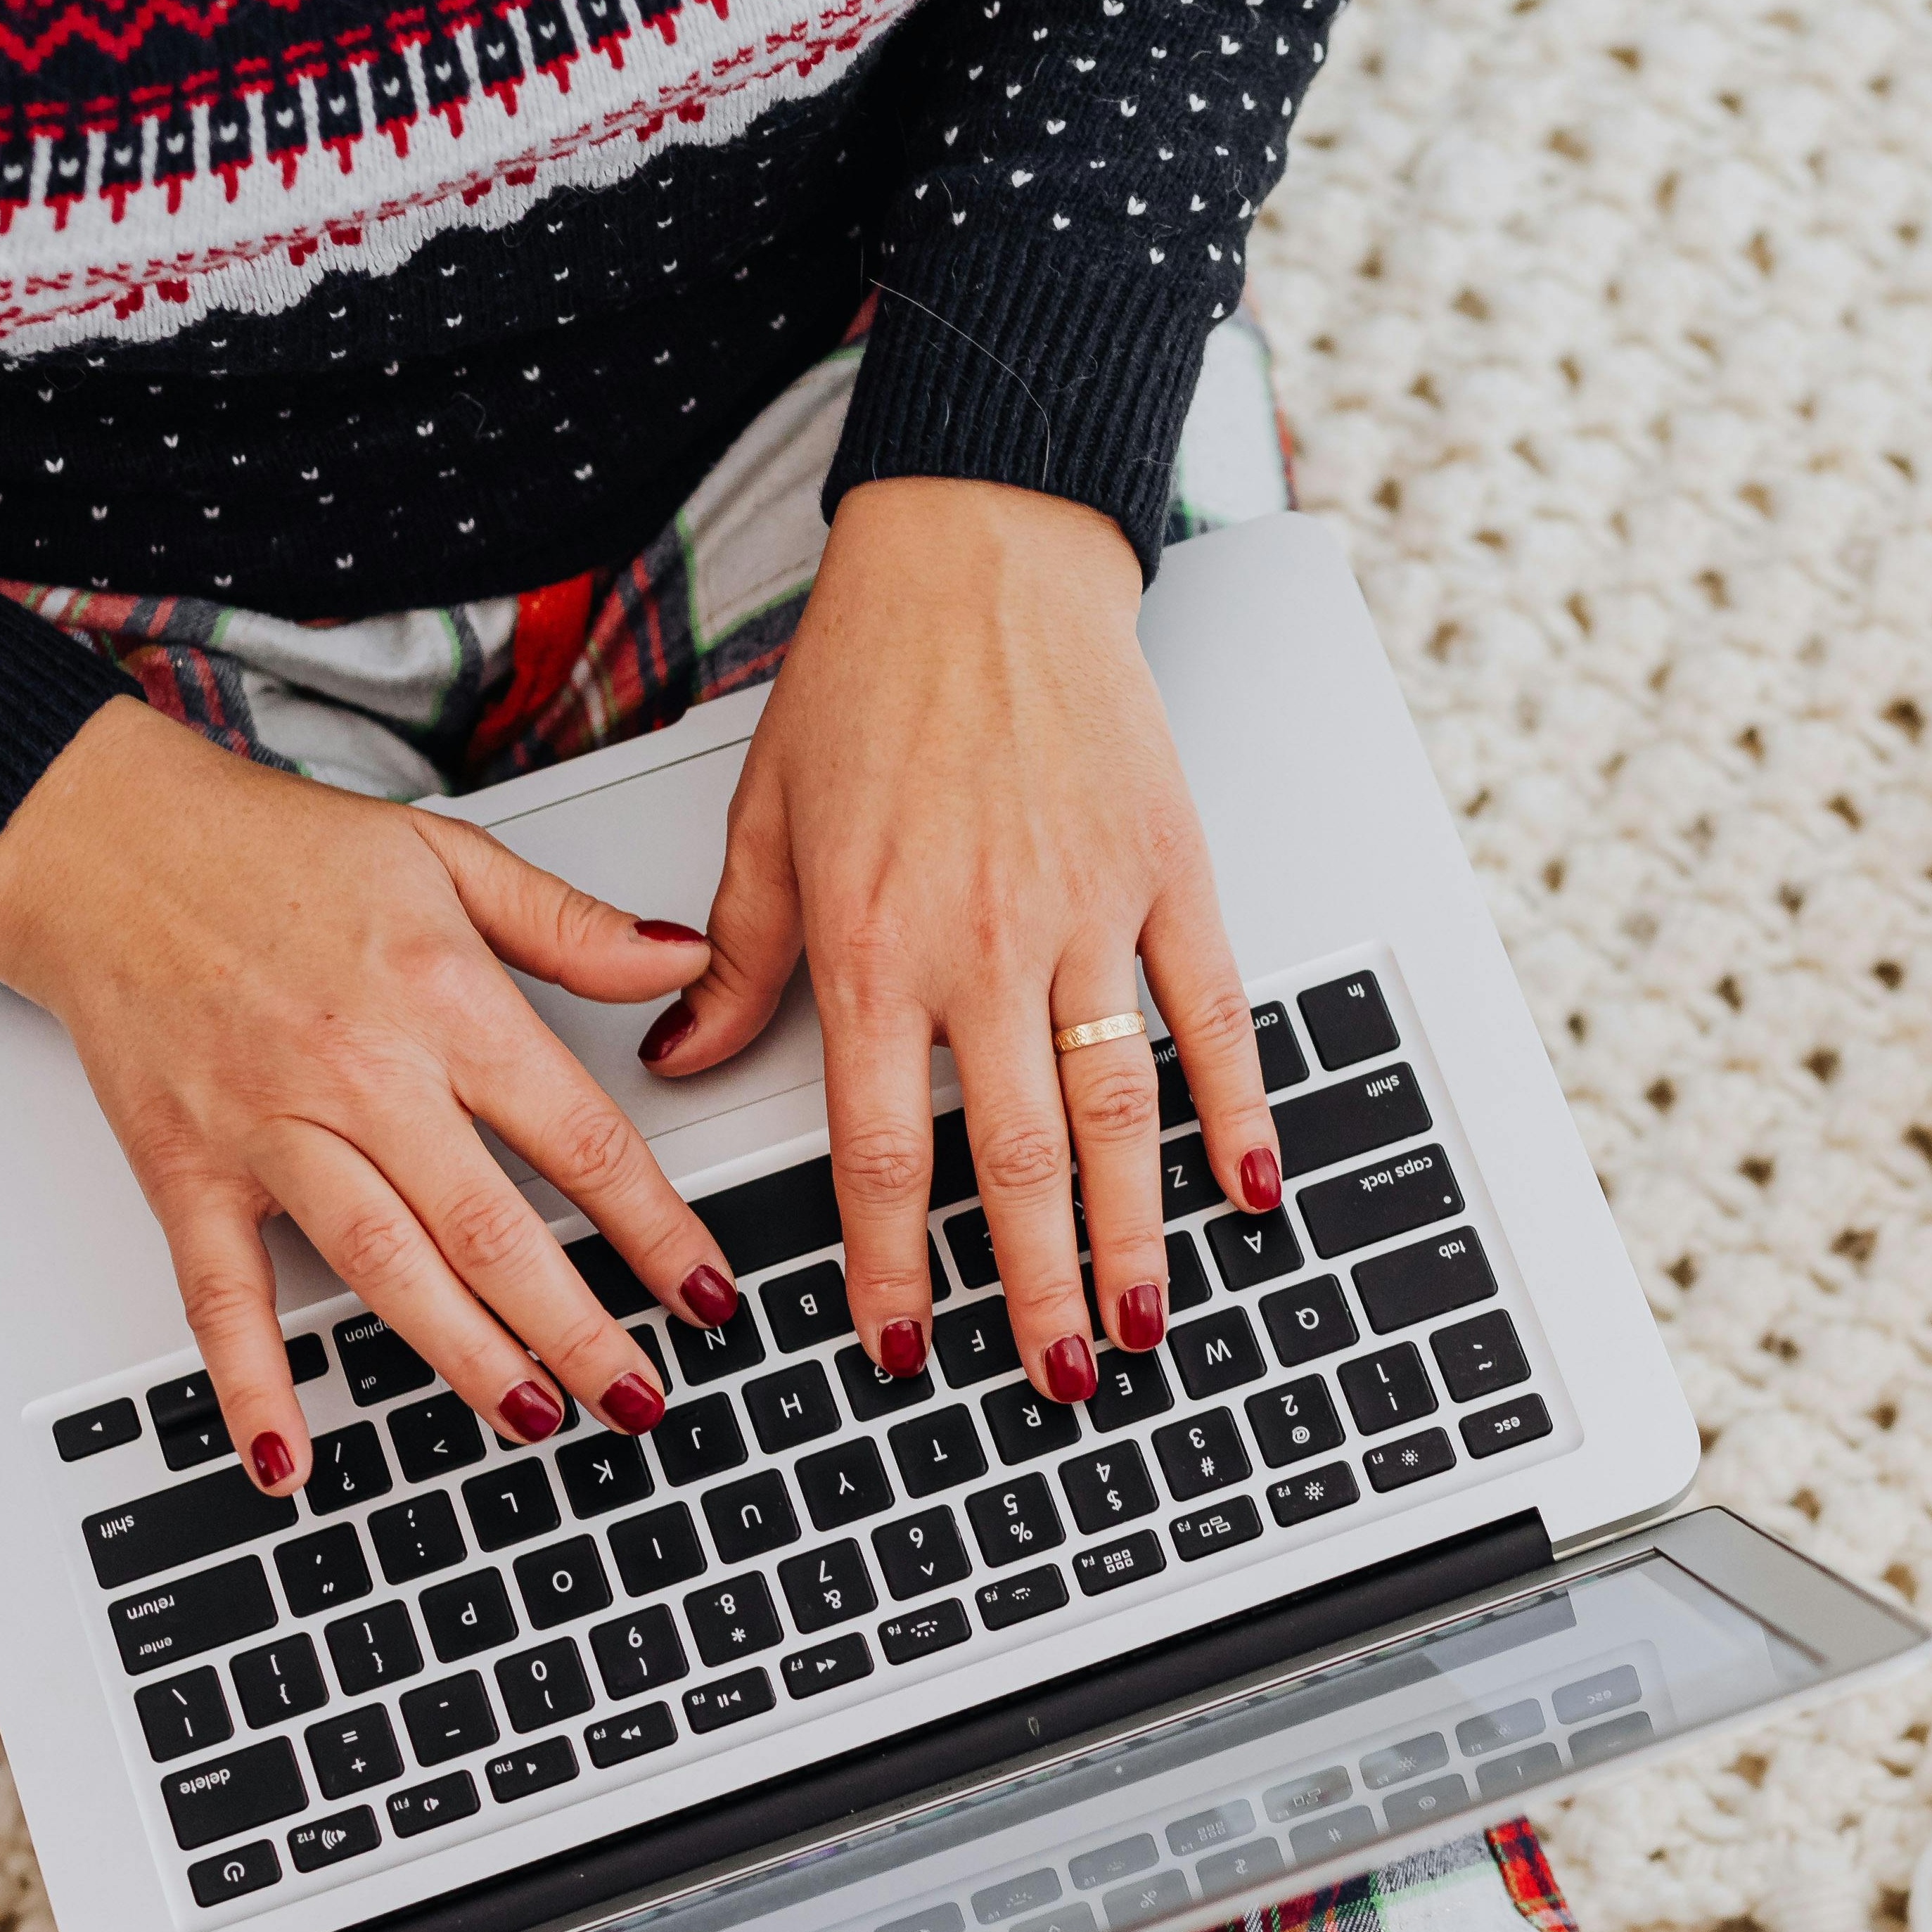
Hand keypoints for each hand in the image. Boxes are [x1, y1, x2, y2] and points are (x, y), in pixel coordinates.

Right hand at [0, 698, 737, 1491]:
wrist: (109, 842)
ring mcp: (268, 1129)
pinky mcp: (187, 1170)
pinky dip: (252, 1384)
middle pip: (491, 1227)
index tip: (707, 1293)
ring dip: (463, 1357)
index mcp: (442, 999)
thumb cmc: (273, 849)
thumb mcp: (448, 855)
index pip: (579, 1136)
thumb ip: (572, 923)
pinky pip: (222, 1296)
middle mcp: (360, 1073)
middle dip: (575, 1327)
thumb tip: (685, 956)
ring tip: (530, 1419)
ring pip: (383, 1268)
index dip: (655, 1228)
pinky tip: (292, 1461)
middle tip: (636, 1396)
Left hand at [648, 477, 1282, 1400]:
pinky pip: (1212, 1012)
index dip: (890, 1264)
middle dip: (1032, 1287)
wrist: (980, 552)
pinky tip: (1248, 1183)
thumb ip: (736, 954)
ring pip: (1116, 1107)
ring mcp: (1087, 912)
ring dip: (1134, 1230)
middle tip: (1053, 1379)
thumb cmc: (870, 672)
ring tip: (1144, 1319)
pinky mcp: (1168, 871)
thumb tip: (684, 1056)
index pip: (876, 1146)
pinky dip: (1238, 1105)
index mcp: (872, 941)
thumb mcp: (766, 817)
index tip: (901, 1345)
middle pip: (1012, 1158)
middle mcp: (982, 943)